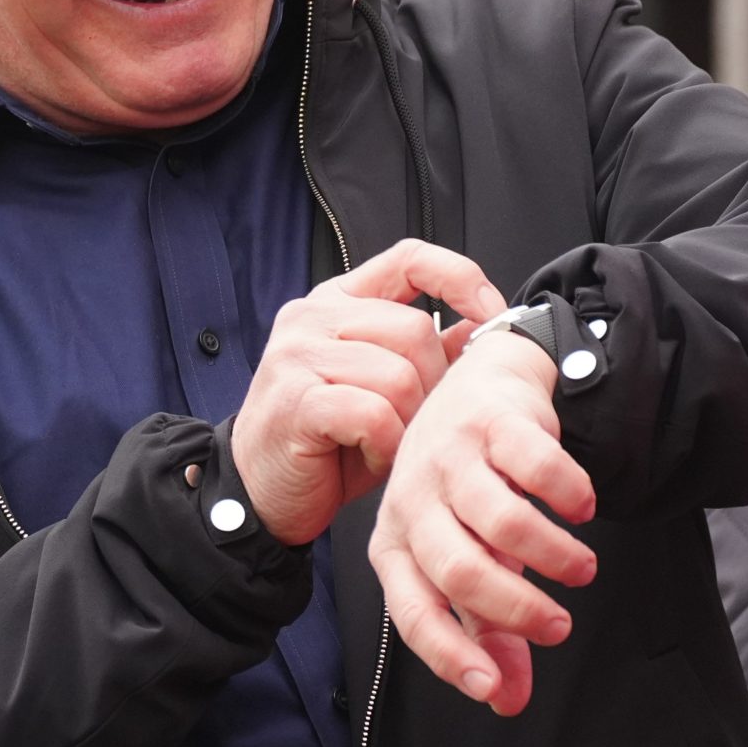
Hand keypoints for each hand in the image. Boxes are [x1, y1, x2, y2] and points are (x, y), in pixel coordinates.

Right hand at [233, 240, 508, 546]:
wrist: (259, 488)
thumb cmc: (324, 439)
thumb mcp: (380, 387)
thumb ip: (424, 353)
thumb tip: (481, 329)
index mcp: (336, 302)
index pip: (408, 258)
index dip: (459, 277)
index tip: (488, 311)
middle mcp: (312, 318)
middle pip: (414, 329)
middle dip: (433, 384)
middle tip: (416, 420)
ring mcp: (298, 356)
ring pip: (400, 375)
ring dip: (409, 421)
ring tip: (389, 441)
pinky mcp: (296, 401)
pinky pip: (375, 414)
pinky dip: (386, 444)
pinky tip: (371, 454)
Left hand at [370, 329, 597, 713]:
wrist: (482, 387)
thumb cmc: (470, 490)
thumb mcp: (471, 560)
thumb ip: (489, 632)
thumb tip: (509, 702)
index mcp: (395, 544)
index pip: (412, 612)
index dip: (450, 655)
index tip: (494, 691)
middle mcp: (411, 500)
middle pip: (458, 571)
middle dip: (517, 609)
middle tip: (559, 627)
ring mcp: (448, 456)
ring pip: (501, 522)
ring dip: (553, 555)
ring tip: (582, 569)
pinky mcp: (489, 420)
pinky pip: (536, 466)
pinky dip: (568, 495)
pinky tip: (582, 509)